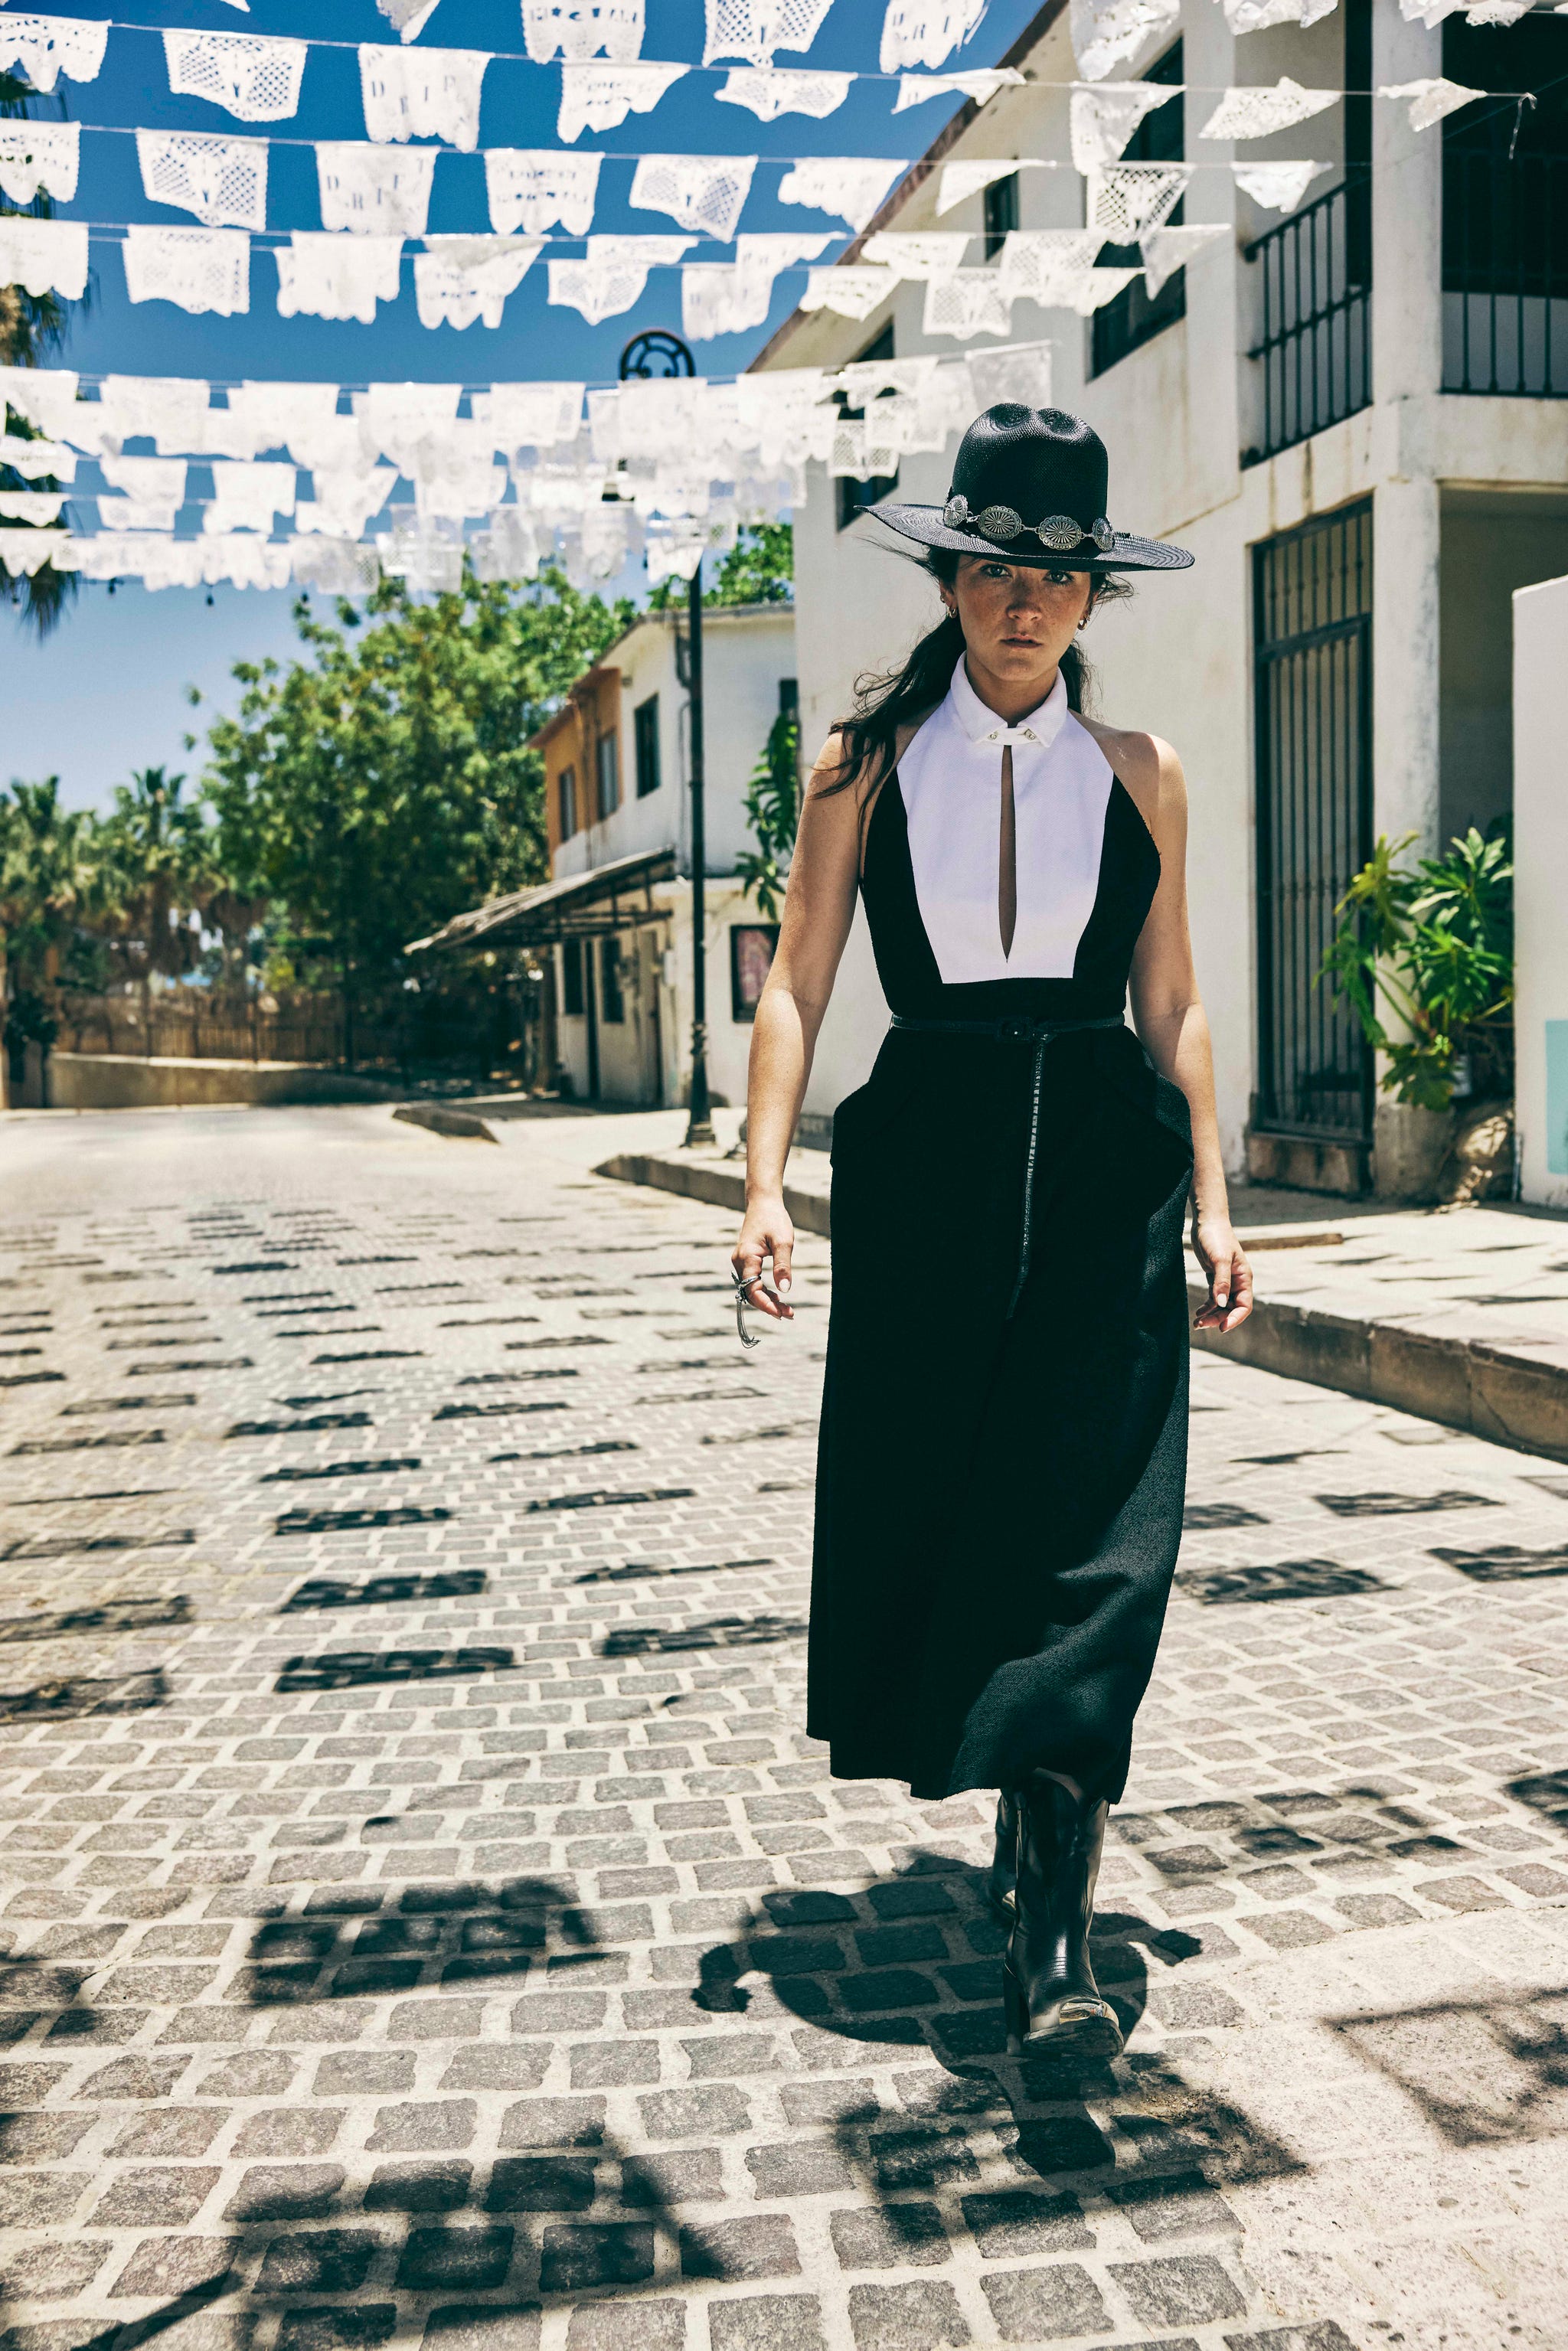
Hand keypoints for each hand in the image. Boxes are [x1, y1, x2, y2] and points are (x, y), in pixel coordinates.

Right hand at [732, 1195, 794, 1321]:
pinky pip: (752, 1281)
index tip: (782, 1314)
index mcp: (746, 1257)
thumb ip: (783, 1266)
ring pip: (751, 1288)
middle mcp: (739, 1261)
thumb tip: (785, 1291)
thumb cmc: (774, 1219)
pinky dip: (764, 1290)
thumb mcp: (784, 1242)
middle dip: (769, 1306)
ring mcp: (741, 1261)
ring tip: (786, 1309)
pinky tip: (777, 1297)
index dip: (766, 1305)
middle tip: (789, 1314)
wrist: (763, 1202)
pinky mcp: (745, 1260)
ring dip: (767, 1300)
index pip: (752, 1290)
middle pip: (751, 1292)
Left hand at [1191, 1216, 1251, 1333]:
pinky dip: (1207, 1306)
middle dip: (1218, 1318)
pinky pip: (1213, 1298)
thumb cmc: (1216, 1238)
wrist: (1207, 1222)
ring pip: (1221, 1305)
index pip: (1244, 1305)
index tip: (1222, 1327)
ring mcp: (1226, 1281)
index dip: (1235, 1318)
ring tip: (1197, 1322)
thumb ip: (1221, 1281)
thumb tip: (1221, 1303)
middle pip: (1231, 1308)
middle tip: (1201, 1324)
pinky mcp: (1215, 1278)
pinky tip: (1198, 1312)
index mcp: (1244, 1278)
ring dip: (1211, 1314)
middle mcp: (1237, 1282)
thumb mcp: (1220, 1259)